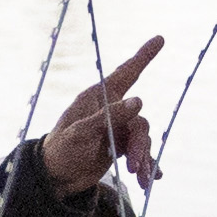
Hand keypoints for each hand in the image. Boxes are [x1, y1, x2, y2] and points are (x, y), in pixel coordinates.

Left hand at [41, 36, 162, 194]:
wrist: (55, 177)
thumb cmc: (61, 149)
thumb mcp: (82, 133)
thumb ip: (110, 117)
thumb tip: (139, 100)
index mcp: (98, 98)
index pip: (126, 72)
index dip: (144, 55)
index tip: (160, 38)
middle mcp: (111, 110)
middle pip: (139, 119)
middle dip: (140, 143)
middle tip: (134, 165)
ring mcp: (117, 128)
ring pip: (142, 137)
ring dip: (144, 157)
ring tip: (139, 177)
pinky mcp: (121, 146)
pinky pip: (142, 152)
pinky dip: (147, 165)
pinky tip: (152, 178)